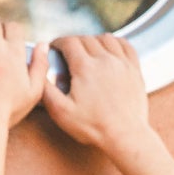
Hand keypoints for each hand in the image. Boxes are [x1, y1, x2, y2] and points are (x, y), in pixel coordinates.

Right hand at [40, 33, 149, 161]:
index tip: (56, 48)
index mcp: (84, 67)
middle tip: (69, 52)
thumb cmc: (94, 127)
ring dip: (94, 40)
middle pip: (86, 39)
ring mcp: (121, 63)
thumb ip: (46, 90)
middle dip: (74, 42)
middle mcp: (104, 59)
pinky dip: (116, 43)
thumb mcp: (61, 112)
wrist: (125, 136)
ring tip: (88, 50)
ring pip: (106, 39)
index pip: (68, 42)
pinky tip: (111, 49)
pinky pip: (126, 45)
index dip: (58, 42)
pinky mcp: (134, 70)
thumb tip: (38, 73)